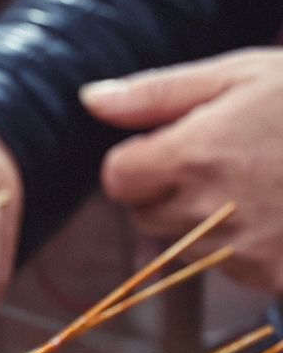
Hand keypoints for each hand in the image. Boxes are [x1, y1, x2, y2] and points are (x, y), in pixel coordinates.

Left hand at [81, 48, 282, 289]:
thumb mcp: (243, 75)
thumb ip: (158, 93)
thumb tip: (89, 99)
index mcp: (193, 153)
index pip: (117, 178)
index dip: (136, 162)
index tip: (167, 148)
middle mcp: (208, 208)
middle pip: (142, 216)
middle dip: (164, 192)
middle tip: (218, 162)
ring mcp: (239, 249)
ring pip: (181, 246)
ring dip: (202, 221)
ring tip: (258, 184)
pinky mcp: (269, 277)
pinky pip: (225, 269)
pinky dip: (239, 246)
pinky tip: (278, 213)